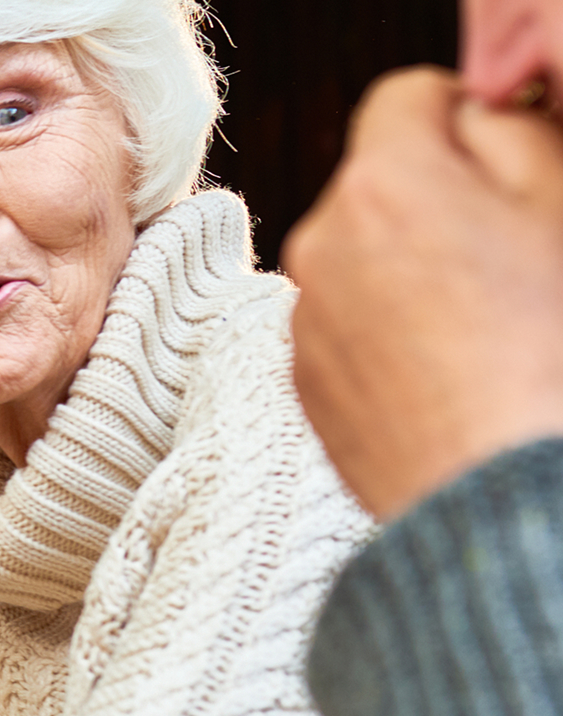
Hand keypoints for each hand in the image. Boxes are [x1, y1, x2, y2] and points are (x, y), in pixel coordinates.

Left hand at [286, 66, 562, 518]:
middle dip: (436, 202)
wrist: (498, 492)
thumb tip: (471, 119)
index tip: (504, 166)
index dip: (464, 121)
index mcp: (384, 184)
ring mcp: (305, 315)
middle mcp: (322, 241)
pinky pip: (348, 322)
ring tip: (483, 328)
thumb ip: (508, 135)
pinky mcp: (303, 379)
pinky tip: (448, 373)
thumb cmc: (546, 350)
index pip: (406, 99)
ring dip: (411, 268)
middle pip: (380, 182)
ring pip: (363, 255)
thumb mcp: (560, 205)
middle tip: (508, 257)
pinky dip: (390, 331)